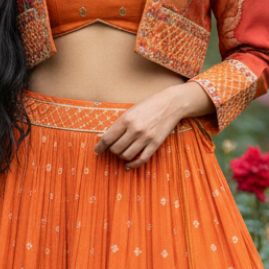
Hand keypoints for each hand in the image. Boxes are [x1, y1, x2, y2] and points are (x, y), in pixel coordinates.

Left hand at [93, 81, 212, 168]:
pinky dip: (133, 164)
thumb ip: (120, 124)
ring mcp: (146, 137)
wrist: (171, 104)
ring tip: (123, 153)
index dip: (100, 146)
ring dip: (122, 156)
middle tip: (114, 148)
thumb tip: (106, 138)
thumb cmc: (149, 105)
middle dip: (112, 151)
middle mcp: (135, 129)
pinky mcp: (155, 144)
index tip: (97, 151)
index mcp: (126, 119)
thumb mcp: (131, 110)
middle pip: (116, 149)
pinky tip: (129, 165)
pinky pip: (141, 159)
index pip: (107, 138)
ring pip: (126, 155)